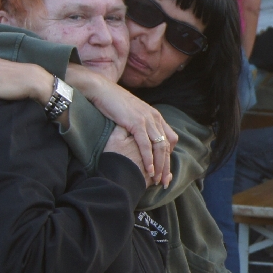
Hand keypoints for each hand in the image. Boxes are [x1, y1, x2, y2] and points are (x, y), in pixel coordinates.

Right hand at [64, 70, 175, 186]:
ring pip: (159, 147)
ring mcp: (147, 120)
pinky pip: (146, 145)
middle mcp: (155, 118)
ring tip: (157, 179)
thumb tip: (142, 137)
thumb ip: (141, 125)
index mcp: (155, 116)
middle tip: (164, 182)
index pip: (170, 139)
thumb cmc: (114, 103)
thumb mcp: (133, 114)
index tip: (165, 170)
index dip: (168, 156)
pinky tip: (148, 170)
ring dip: (159, 166)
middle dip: (166, 166)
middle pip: (167, 146)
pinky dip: (149, 159)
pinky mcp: (137, 123)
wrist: (102, 90)